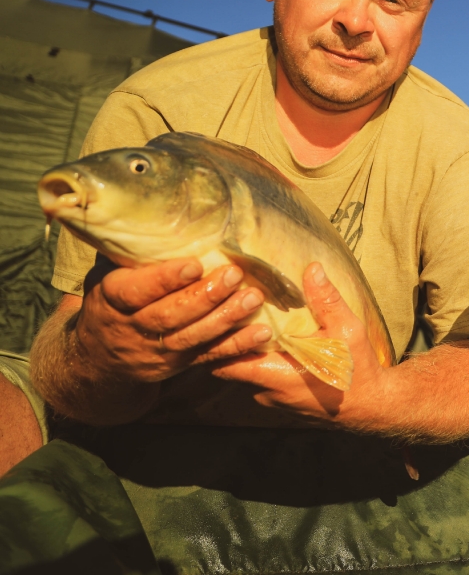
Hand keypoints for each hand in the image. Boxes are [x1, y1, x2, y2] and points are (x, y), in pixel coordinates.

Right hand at [76, 257, 270, 382]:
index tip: (195, 264)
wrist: (100, 355)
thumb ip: (129, 252)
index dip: (165, 279)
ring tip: (253, 298)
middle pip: (170, 315)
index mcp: (112, 300)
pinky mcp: (179, 364)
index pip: (135, 291)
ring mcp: (157, 350)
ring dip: (226, 318)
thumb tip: (150, 210)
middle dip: (205, 296)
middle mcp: (133, 328)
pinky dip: (237, 346)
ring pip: (193, 336)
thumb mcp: (107, 274)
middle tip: (235, 274)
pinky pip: (210, 357)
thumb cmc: (112, 299)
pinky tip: (262, 333)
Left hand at [210, 263, 385, 424]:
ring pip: (246, 373)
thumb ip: (326, 301)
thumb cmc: (358, 371)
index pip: (222, 360)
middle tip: (232, 312)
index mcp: (274, 374)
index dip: (218, 339)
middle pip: (230, 365)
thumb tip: (312, 269)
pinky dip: (263, 364)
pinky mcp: (284, 403)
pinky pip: (262, 381)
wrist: (373, 406)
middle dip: (229, 341)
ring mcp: (274, 400)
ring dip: (248, 352)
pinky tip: (275, 345)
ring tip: (251, 324)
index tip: (222, 314)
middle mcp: (266, 392)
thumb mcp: (347, 330)